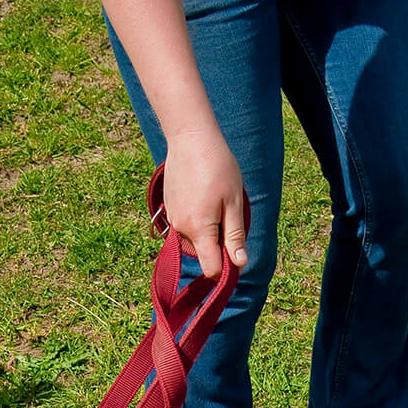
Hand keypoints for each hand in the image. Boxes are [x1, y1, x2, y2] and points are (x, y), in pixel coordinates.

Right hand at [163, 126, 248, 269]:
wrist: (190, 138)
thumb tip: (239, 264)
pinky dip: (198, 218)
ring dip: (208, 229)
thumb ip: (235, 235)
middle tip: (229, 211)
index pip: (211, 269)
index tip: (237, 253)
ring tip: (215, 198)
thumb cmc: (217, 167)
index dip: (226, 268)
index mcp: (199, 230)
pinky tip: (203, 193)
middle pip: (204, 253)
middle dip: (218, 243)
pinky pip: (186, 224)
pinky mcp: (168, 208)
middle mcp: (181, 229)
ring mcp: (172, 218)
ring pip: (195, 238)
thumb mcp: (234, 202)